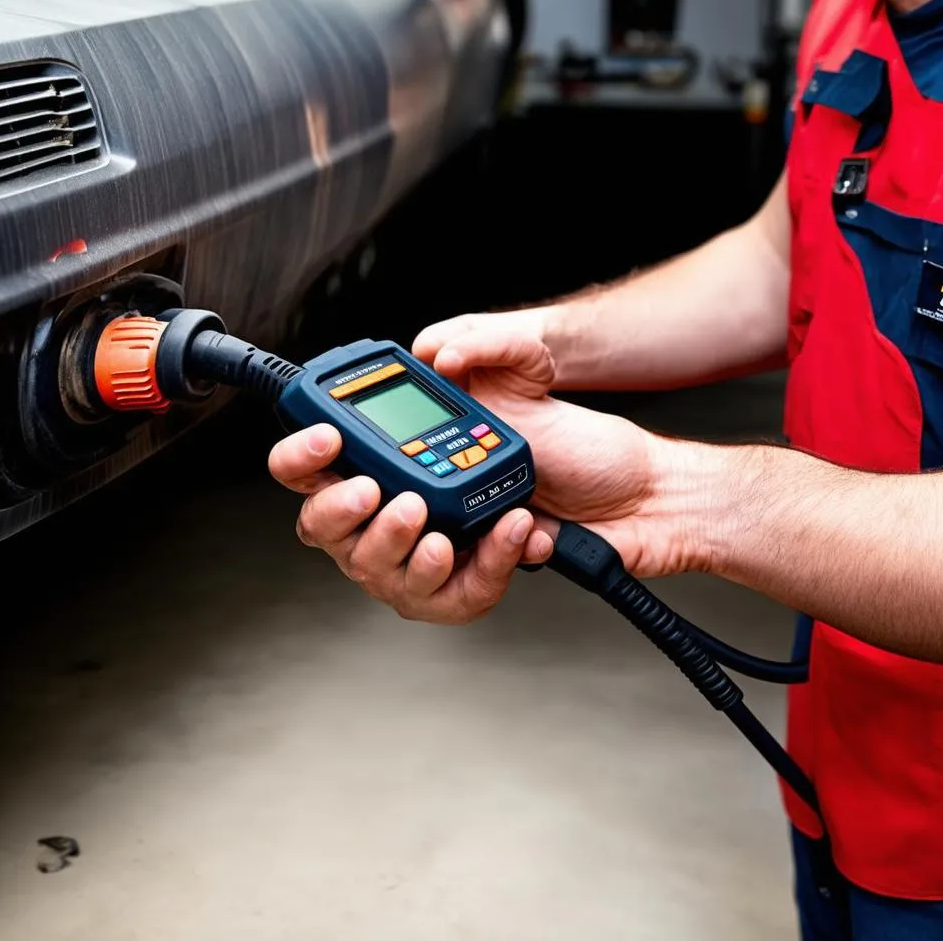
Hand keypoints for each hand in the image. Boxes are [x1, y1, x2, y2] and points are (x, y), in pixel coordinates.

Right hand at [269, 313, 700, 623]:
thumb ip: (483, 345)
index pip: (320, 463)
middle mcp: (410, 500)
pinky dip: (483, 567)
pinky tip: (517, 533)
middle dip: (342, 515)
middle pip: (330, 529)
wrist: (639, 498)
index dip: (302, 458)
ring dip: (398, 550)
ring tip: (438, 528)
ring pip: (378, 574)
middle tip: (381, 493)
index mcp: (405, 451)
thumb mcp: (531, 376)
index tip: (325, 444)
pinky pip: (451, 597)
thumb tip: (437, 350)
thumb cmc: (579, 444)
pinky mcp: (472, 581)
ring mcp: (437, 546)